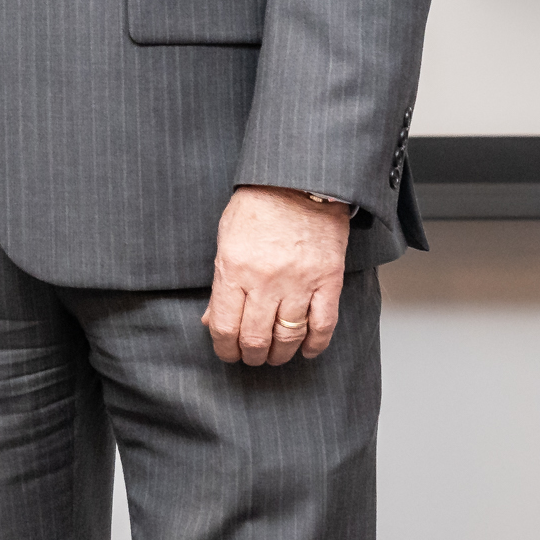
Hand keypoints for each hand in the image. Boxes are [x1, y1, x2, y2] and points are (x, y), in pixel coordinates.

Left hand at [202, 186, 349, 365]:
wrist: (298, 182)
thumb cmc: (258, 206)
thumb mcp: (226, 240)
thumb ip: (220, 283)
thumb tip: (212, 319)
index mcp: (234, 269)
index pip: (224, 325)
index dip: (224, 348)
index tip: (227, 353)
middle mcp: (265, 281)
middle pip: (256, 338)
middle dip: (251, 356)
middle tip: (251, 358)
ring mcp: (299, 282)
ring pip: (289, 337)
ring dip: (280, 354)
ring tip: (275, 356)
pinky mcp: (328, 281)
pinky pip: (323, 325)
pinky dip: (315, 344)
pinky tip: (307, 350)